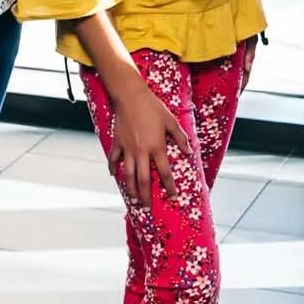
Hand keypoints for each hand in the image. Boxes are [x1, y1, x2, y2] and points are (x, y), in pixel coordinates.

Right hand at [106, 73, 194, 208]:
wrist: (130, 96)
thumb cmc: (153, 107)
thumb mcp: (171, 121)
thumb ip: (180, 138)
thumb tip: (189, 152)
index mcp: (157, 147)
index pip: (165, 173)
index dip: (169, 187)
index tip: (173, 197)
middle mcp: (142, 152)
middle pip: (144, 180)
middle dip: (146, 196)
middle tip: (147, 207)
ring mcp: (128, 149)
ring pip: (128, 174)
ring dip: (130, 189)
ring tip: (133, 199)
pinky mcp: (117, 143)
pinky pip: (114, 160)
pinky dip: (113, 169)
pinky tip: (115, 176)